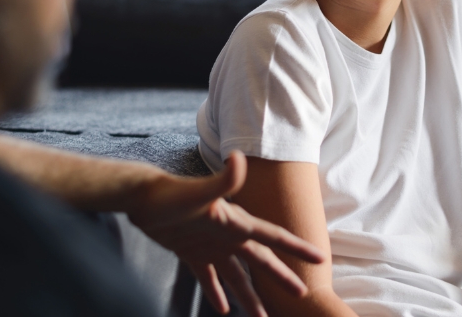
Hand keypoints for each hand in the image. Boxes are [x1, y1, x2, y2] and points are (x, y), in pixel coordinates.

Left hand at [125, 151, 324, 316]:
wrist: (142, 197)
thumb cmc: (170, 193)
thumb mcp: (199, 191)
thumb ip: (222, 179)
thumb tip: (239, 159)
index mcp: (236, 223)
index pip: (273, 237)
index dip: (297, 247)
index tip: (320, 258)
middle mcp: (228, 235)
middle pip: (261, 260)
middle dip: (281, 277)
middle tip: (301, 294)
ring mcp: (210, 245)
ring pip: (237, 276)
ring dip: (249, 295)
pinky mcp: (191, 253)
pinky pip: (208, 278)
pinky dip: (216, 292)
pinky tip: (222, 309)